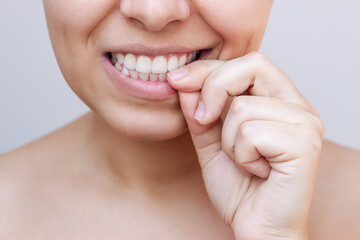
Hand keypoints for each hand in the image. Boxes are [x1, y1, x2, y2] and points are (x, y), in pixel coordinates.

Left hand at [167, 52, 323, 239]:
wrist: (256, 227)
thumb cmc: (239, 187)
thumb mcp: (211, 142)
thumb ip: (199, 110)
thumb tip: (184, 80)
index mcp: (280, 101)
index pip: (246, 63)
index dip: (208, 69)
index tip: (176, 81)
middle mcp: (299, 106)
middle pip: (253, 65)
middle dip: (214, 90)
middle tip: (204, 120)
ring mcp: (305, 124)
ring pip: (244, 107)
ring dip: (228, 140)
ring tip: (243, 160)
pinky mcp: (305, 145)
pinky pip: (251, 133)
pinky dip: (241, 156)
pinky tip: (257, 171)